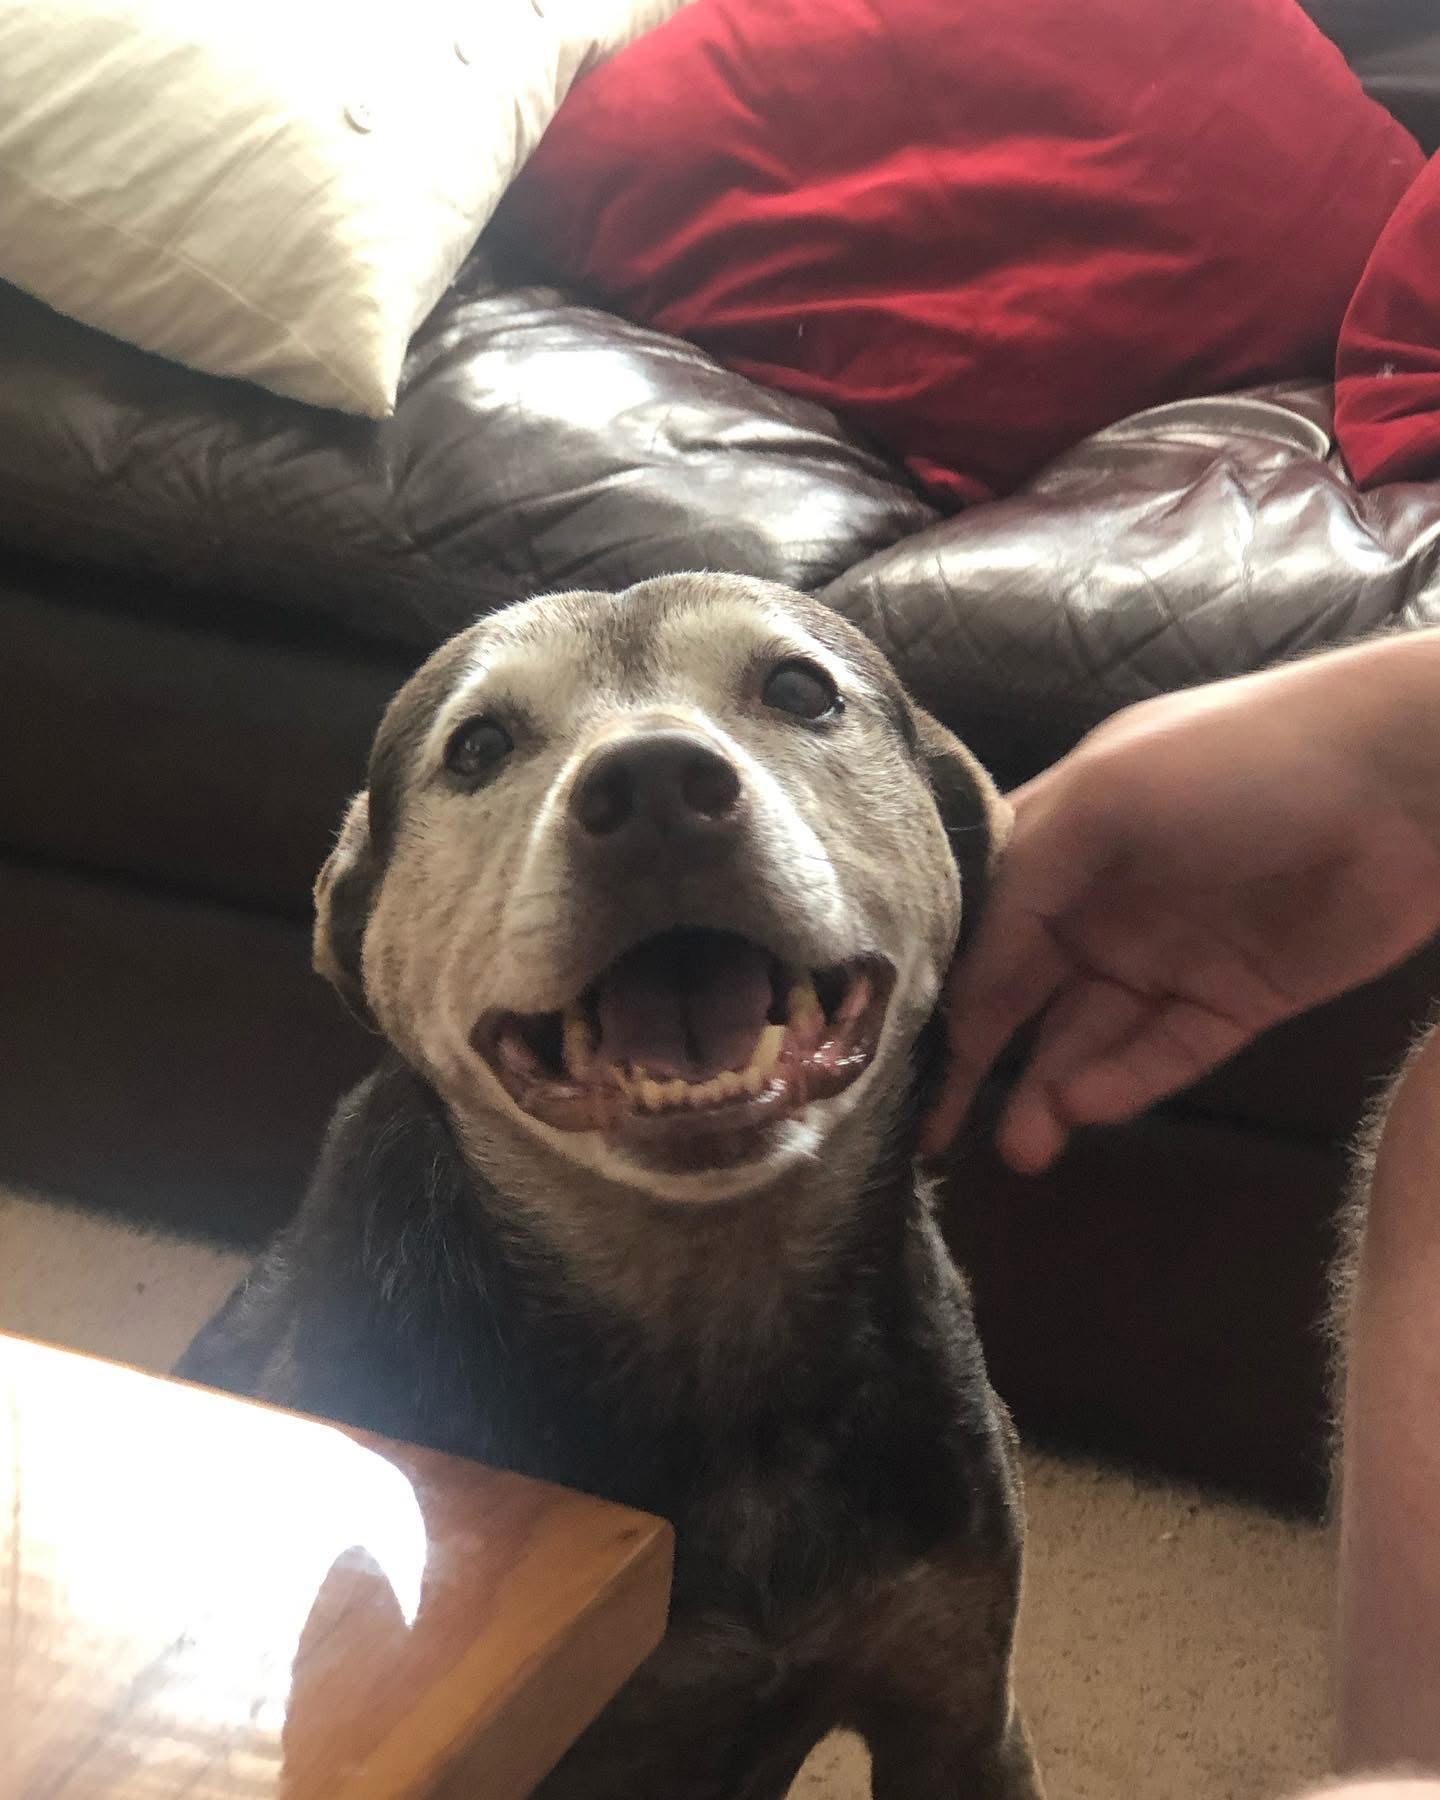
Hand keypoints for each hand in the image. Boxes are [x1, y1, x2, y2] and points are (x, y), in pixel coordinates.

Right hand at [921, 638, 1439, 1171]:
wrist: (1403, 780)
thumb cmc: (1237, 764)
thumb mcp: (1105, 795)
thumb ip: (1022, 879)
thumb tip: (963, 974)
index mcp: (1063, 838)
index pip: (982, 925)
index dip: (942, 988)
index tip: (896, 1053)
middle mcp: (1103, 902)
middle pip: (1024, 994)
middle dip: (981, 1062)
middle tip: (938, 1135)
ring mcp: (1168, 955)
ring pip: (1087, 1037)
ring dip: (1047, 1090)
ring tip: (1018, 1147)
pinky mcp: (1234, 1002)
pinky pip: (1163, 1054)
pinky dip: (1122, 1082)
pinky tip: (1085, 1107)